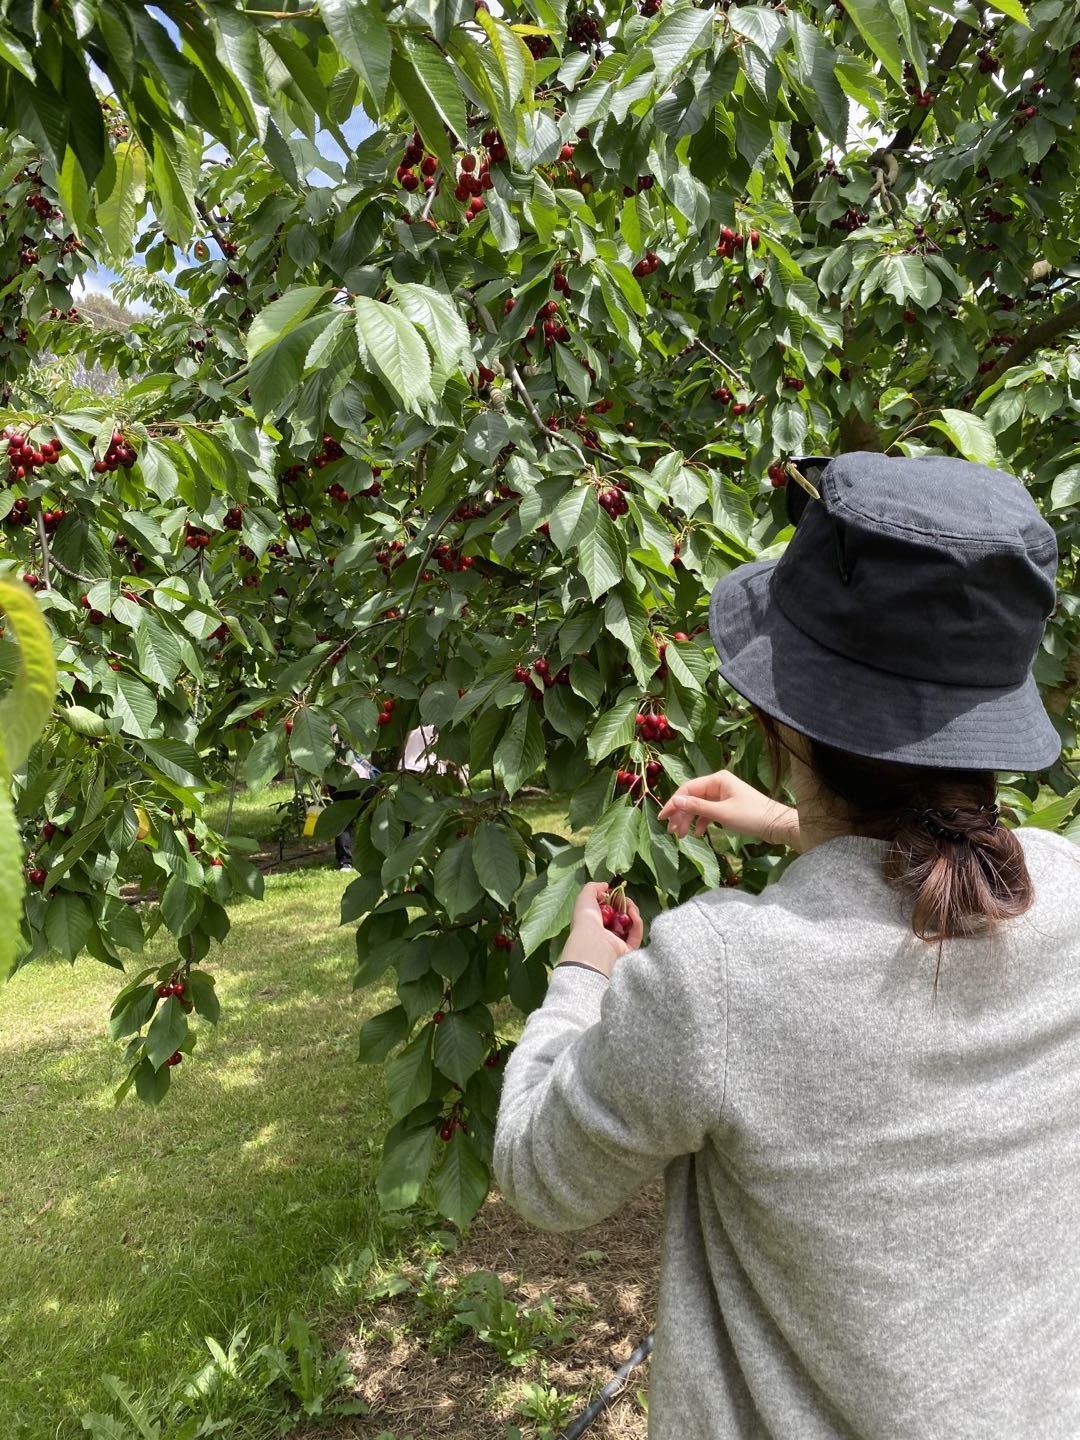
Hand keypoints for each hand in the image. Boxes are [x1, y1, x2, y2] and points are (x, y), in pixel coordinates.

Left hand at [558, 882, 643, 978]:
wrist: (591, 941)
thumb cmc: (585, 920)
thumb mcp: (585, 897)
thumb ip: (594, 887)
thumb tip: (606, 885)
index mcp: (594, 923)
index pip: (608, 910)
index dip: (614, 900)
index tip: (617, 892)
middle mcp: (606, 933)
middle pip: (621, 916)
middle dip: (626, 905)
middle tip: (625, 898)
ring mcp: (617, 942)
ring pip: (631, 925)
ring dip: (633, 912)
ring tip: (630, 905)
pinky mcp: (628, 950)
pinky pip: (636, 935)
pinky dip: (637, 923)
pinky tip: (634, 914)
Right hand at [657, 769, 800, 848]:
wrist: (776, 825)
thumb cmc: (750, 816)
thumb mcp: (721, 812)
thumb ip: (697, 807)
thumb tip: (675, 801)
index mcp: (717, 779)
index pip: (688, 789)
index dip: (674, 803)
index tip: (663, 818)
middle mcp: (718, 784)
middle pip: (692, 797)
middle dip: (681, 814)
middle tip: (672, 831)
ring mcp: (723, 795)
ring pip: (699, 806)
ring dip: (689, 820)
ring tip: (682, 835)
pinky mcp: (727, 806)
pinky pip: (709, 812)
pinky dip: (702, 822)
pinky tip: (698, 834)